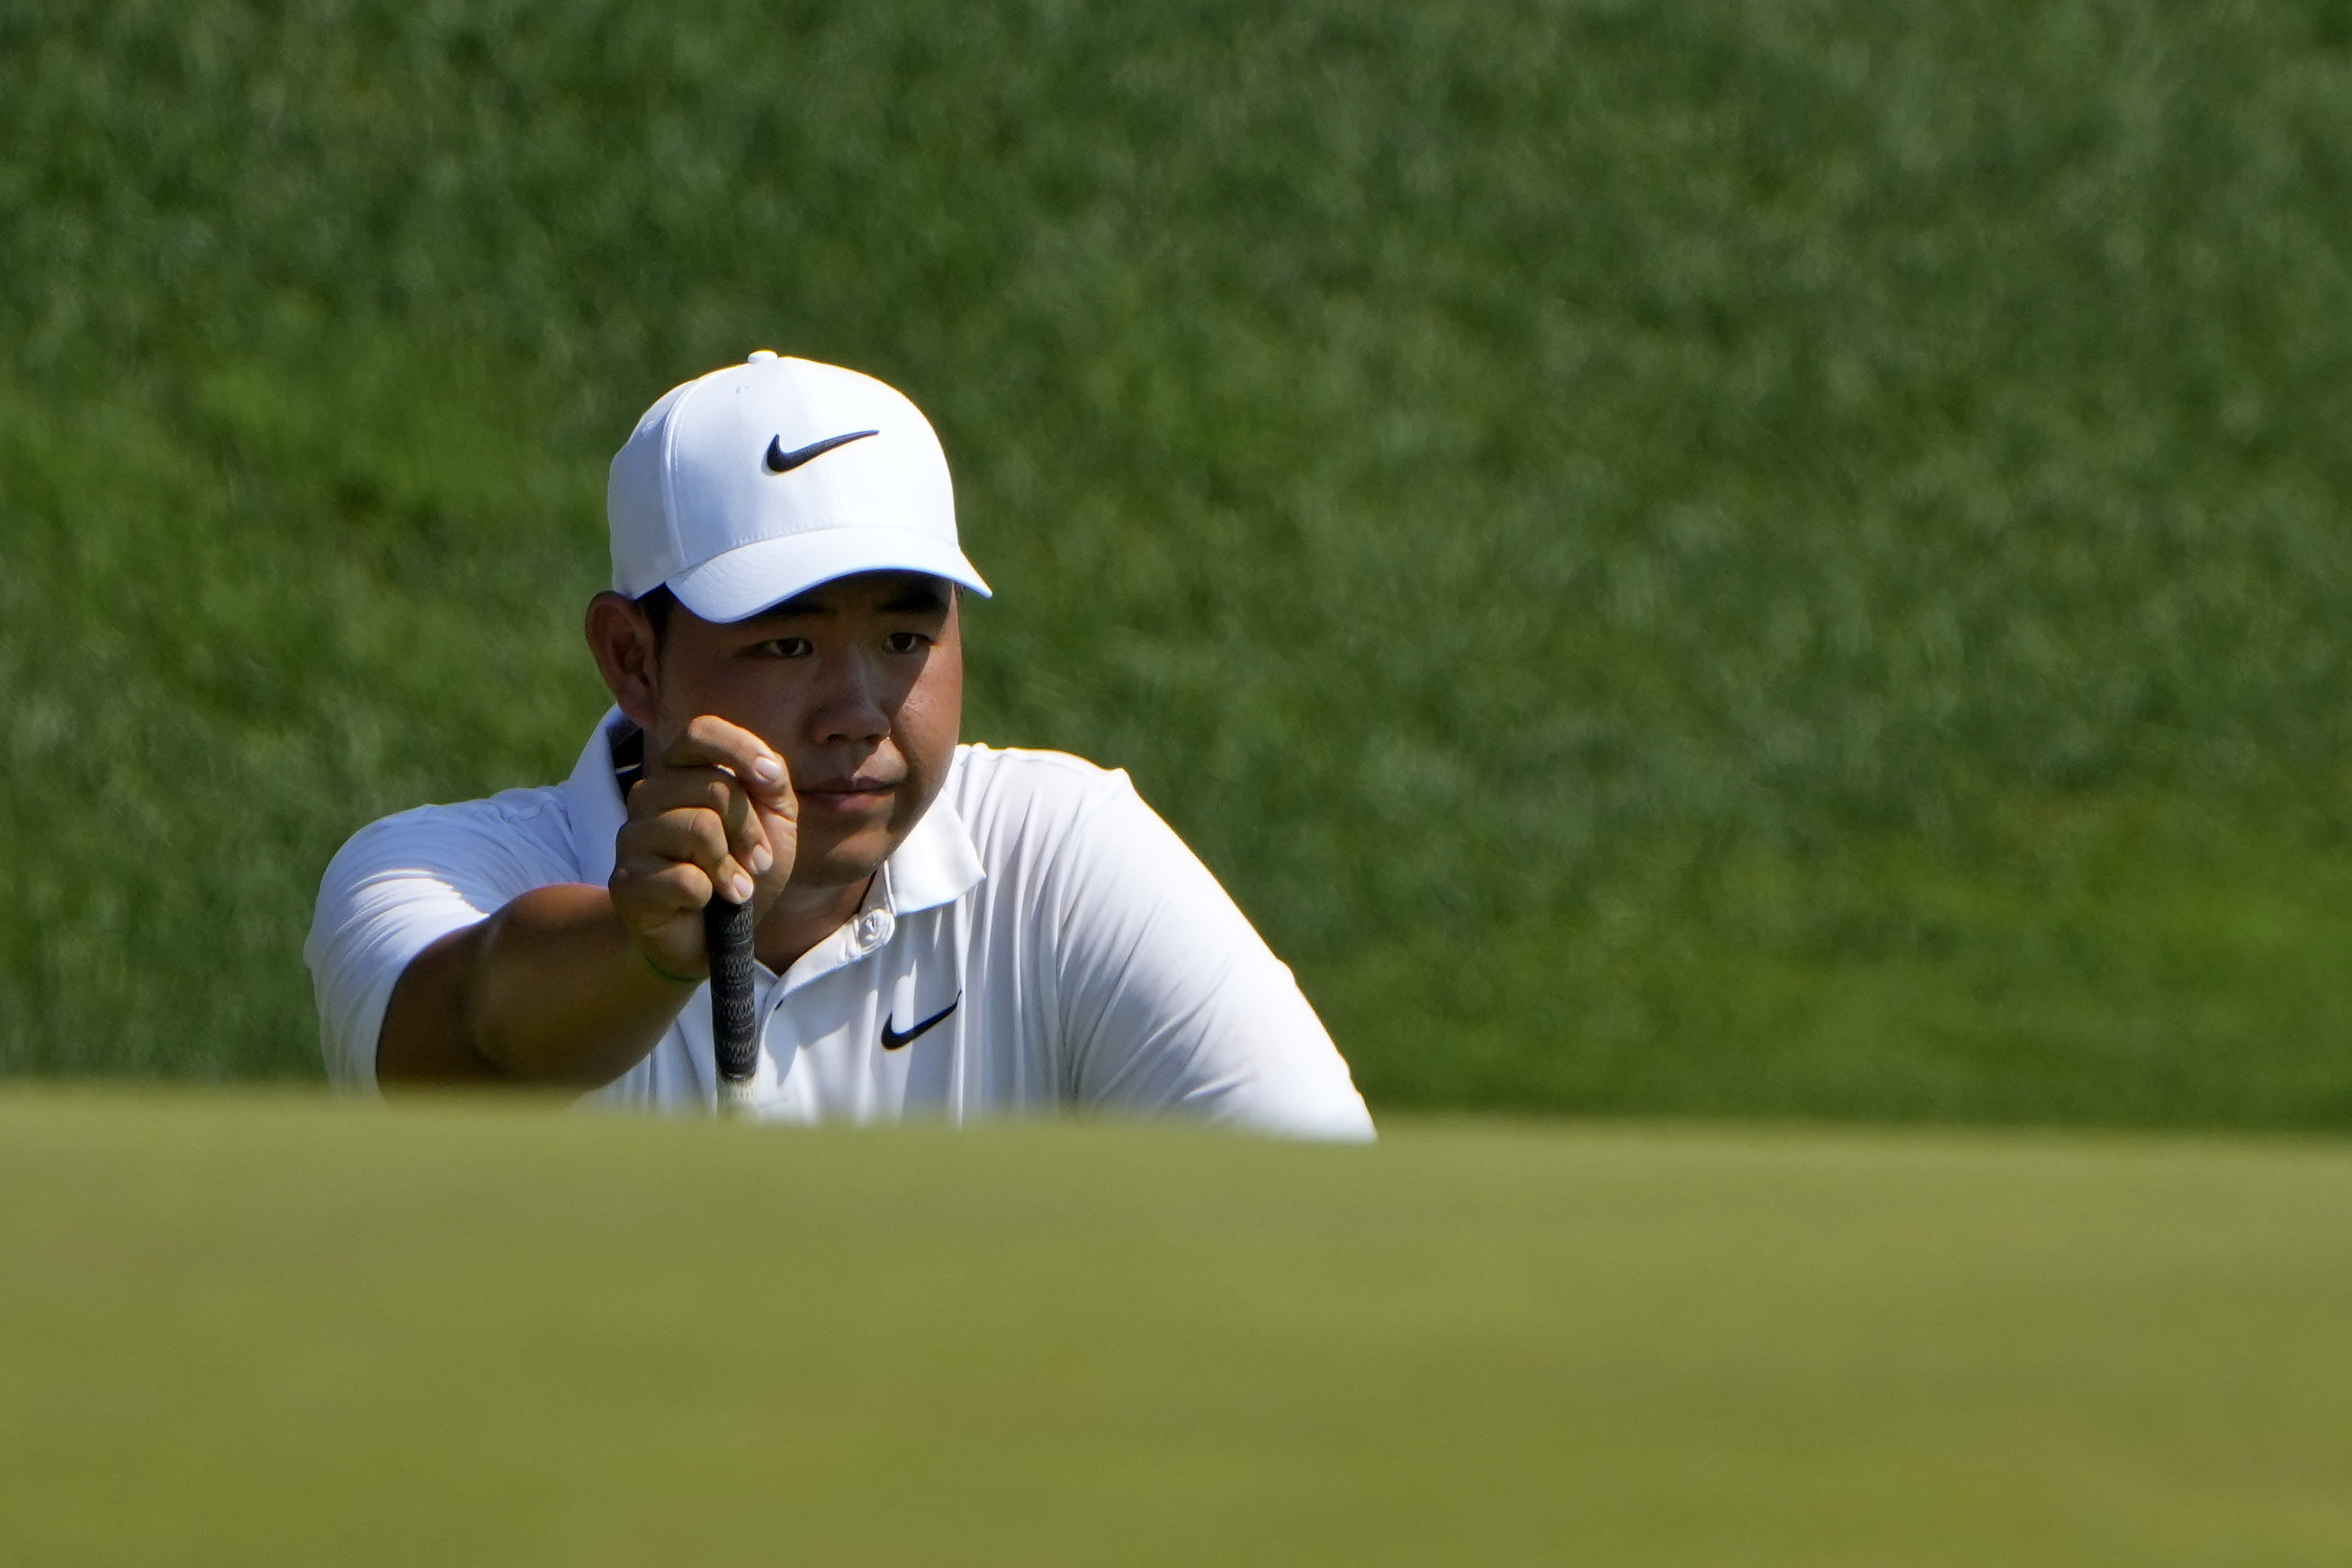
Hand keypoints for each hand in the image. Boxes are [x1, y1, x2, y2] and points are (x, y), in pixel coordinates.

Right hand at [609, 716, 796, 981]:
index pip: (700, 732)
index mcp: (682, 772)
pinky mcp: (626, 881)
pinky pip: (684, 877)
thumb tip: (767, 768)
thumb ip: (773, 783)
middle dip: (750, 831)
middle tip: (756, 863)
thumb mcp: (774, 822)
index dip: (740, 750)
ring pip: (699, 829)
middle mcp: (649, 795)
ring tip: (735, 888)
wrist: (711, 938)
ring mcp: (632, 837)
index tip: (769, 782)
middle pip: (713, 787)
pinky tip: (706, 903)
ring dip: (731, 867)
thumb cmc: (741, 870)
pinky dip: (710, 895)